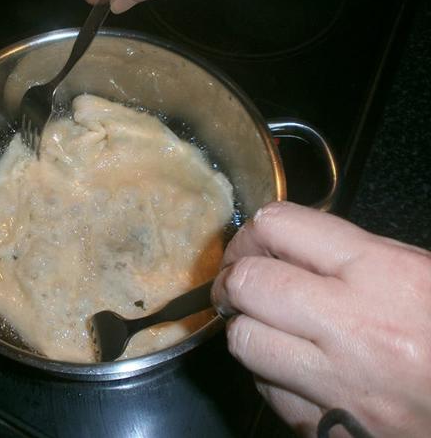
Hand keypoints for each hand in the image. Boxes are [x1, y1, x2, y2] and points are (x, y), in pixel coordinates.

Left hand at [211, 201, 430, 436]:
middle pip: (251, 283)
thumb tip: (285, 242)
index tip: (253, 242)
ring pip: (246, 341)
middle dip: (234, 277)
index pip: (282, 227)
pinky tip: (289, 365)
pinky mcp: (329, 429)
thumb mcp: (421, 274)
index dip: (255, 231)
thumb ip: (352, 254)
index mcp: (386, 275)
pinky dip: (268, 373)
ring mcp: (340, 385)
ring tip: (262, 322)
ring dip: (245, 326)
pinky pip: (268, 391)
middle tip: (238, 280)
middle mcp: (356, 327)